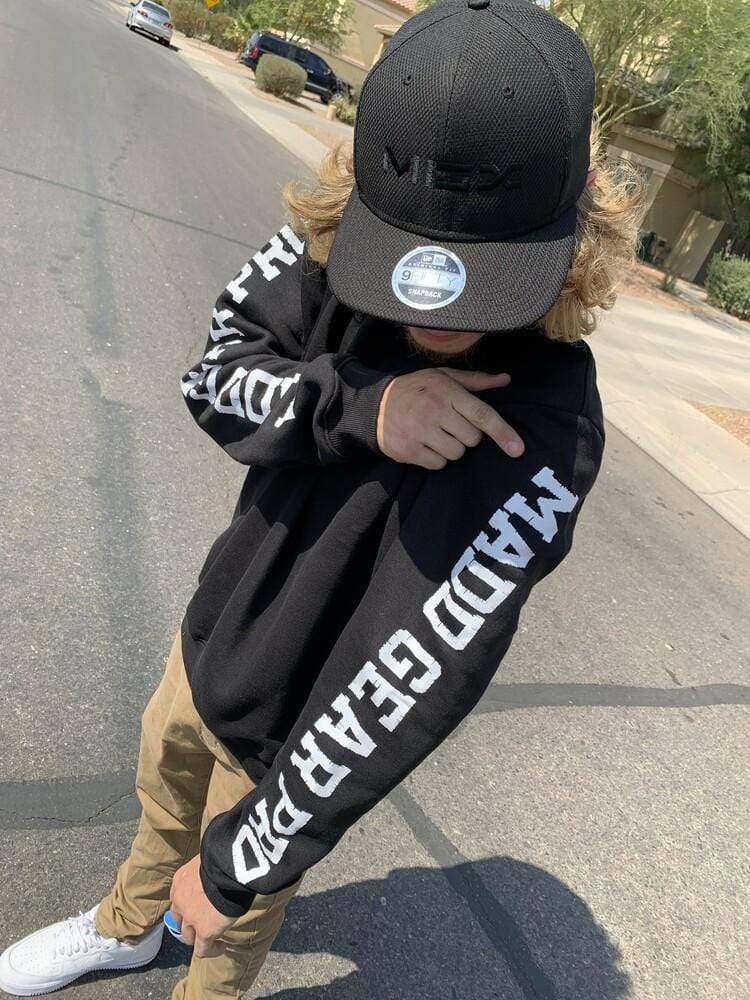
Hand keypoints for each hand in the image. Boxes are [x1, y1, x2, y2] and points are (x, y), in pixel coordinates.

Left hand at [169, 854, 235, 957]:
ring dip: (199, 938)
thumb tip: (218, 862)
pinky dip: (211, 950)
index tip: (199, 906)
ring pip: (188, 936)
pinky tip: (221, 947)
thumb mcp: (208, 858)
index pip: (178, 899)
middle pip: (179, 920)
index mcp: (180, 881)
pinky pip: (203, 949)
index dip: (187, 905)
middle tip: (203, 924)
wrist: (228, 866)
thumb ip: (207, 866)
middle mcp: (180, 901)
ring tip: (214, 938)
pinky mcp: (204, 931)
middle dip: (189, 924)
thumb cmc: (222, 856)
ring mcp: (190, 918)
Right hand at [376, 368, 524, 468]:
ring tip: (436, 434)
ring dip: (451, 448)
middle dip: (467, 436)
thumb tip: (505, 379)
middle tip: (450, 425)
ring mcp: (420, 432)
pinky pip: (438, 464)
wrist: (375, 405)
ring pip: (456, 454)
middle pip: (472, 439)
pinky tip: (425, 444)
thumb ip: (476, 380)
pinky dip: (436, 459)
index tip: (517, 449)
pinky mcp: (409, 450)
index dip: (502, 433)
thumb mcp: (443, 377)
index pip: (482, 415)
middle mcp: (435, 411)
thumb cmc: (417, 389)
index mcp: (448, 392)